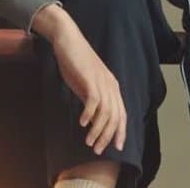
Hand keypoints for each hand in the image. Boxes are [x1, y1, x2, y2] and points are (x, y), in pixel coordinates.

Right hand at [33, 4, 125, 154]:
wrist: (67, 40)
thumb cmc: (75, 61)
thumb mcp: (86, 83)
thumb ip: (92, 98)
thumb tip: (92, 118)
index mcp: (112, 87)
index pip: (121, 114)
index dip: (120, 132)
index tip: (116, 148)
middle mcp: (111, 86)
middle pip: (115, 117)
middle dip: (107, 137)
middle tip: (97, 150)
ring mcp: (102, 82)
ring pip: (106, 113)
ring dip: (98, 131)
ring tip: (88, 142)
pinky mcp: (90, 79)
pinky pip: (94, 102)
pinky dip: (89, 115)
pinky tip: (82, 123)